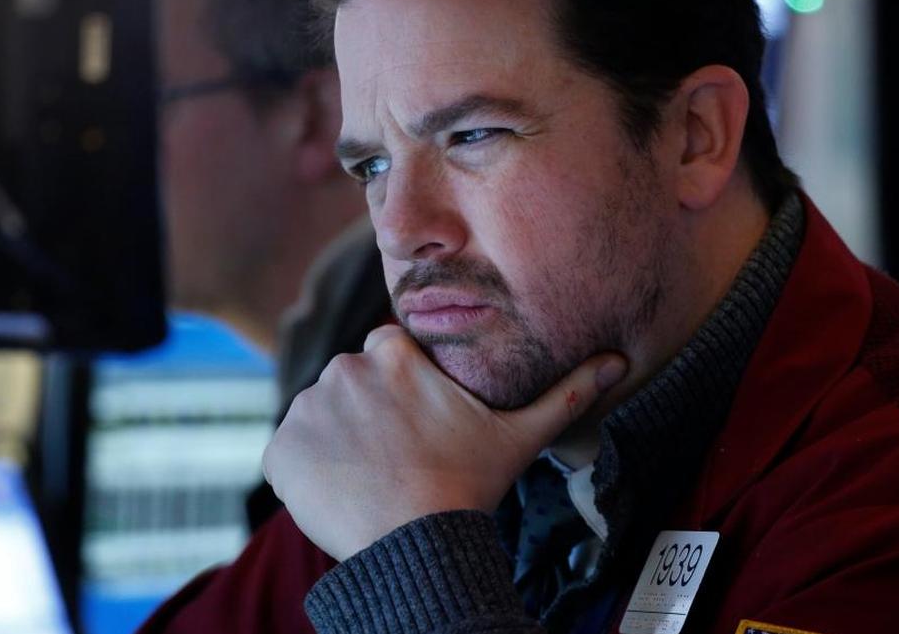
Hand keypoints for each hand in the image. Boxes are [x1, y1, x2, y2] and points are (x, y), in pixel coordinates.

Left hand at [262, 324, 627, 560]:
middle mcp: (343, 370)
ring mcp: (306, 411)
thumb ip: (565, 393)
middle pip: (351, 383)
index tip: (415, 423)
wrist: (416, 547)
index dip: (401, 388)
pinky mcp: (279, 452)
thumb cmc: (469, 488)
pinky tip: (342, 493)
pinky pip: (289, 453)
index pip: (388, 353)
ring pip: (320, 417)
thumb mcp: (520, 436)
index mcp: (393, 353)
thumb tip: (619, 361)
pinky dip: (307, 471)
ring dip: (337, 441)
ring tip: (371, 479)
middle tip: (396, 457)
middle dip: (367, 413)